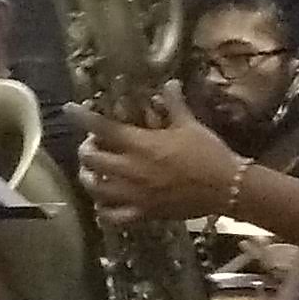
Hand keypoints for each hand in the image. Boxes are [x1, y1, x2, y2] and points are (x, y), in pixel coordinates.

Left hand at [80, 98, 246, 228]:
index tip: (69, 109)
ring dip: (89, 177)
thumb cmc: (209, 153)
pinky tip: (103, 203)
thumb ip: (174, 104)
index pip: (103, 128)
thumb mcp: (190, 125)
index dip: (82, 117)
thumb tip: (169, 82)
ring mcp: (134, 194)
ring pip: (95, 188)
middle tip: (94, 144)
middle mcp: (131, 169)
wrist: (229, 188)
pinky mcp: (143, 213)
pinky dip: (103, 210)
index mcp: (141, 145)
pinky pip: (113, 216)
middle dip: (86, 149)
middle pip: (91, 159)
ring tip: (93, 171)